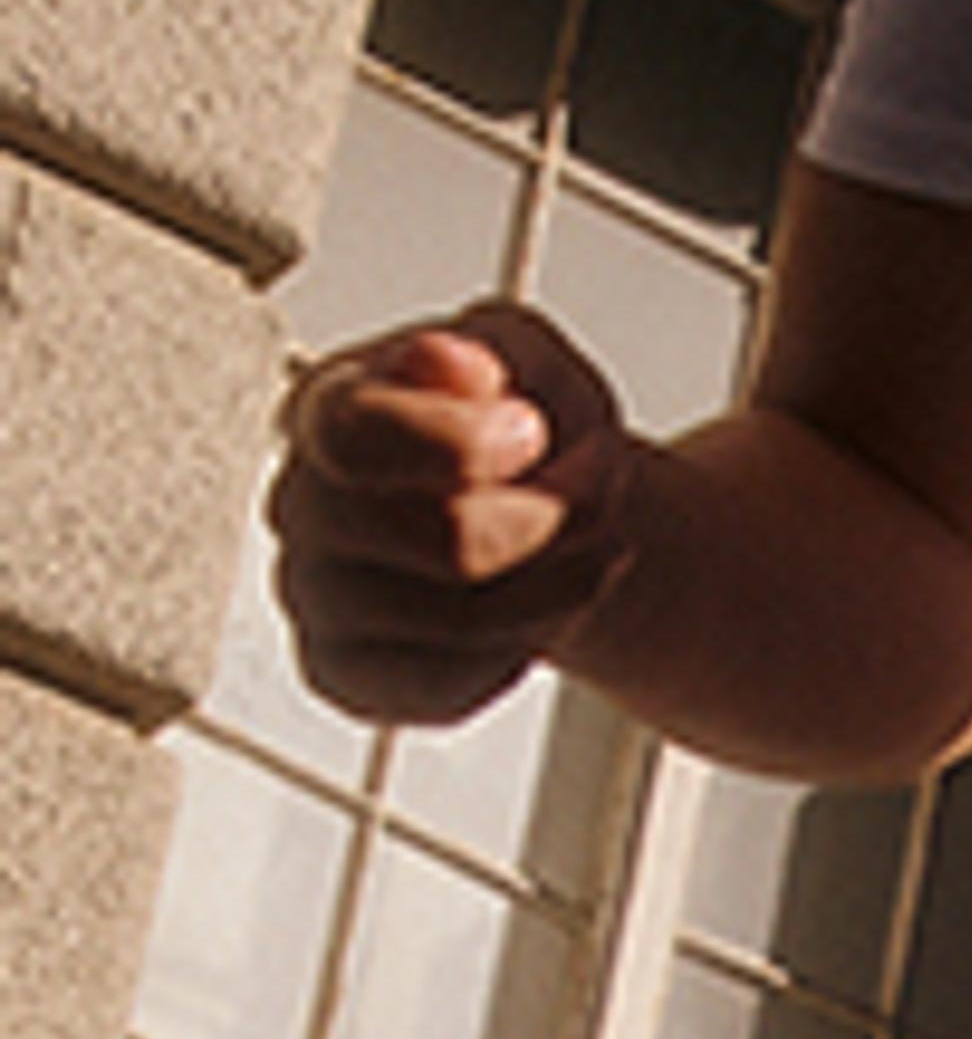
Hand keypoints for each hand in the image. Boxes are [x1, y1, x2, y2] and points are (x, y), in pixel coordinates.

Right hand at [269, 302, 638, 726]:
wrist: (542, 513)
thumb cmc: (521, 434)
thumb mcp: (533, 361)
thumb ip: (503, 349)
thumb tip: (455, 366)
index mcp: (327, 412)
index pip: (360, 438)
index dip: (465, 444)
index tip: (531, 431)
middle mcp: (305, 508)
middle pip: (444, 541)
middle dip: (555, 522)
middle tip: (600, 496)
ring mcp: (320, 600)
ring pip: (460, 623)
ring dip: (563, 590)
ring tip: (597, 550)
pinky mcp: (350, 677)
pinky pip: (445, 689)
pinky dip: (519, 652)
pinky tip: (539, 609)